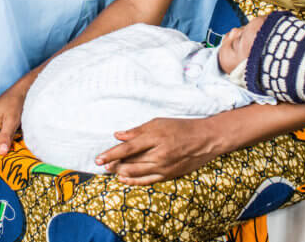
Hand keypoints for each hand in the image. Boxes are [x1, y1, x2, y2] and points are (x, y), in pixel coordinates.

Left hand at [95, 117, 219, 185]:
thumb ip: (137, 130)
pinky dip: (133, 181)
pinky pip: (146, 181)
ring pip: (136, 173)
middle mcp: (158, 154)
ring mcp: (163, 167)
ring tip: (111, 170)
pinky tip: (123, 179)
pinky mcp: (168, 176)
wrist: (205, 140)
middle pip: (129, 162)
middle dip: (114, 164)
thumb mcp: (159, 122)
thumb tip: (118, 135)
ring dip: (120, 172)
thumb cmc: (181, 127)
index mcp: (155, 138)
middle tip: (102, 164)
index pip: (127, 148)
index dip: (111, 154)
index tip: (98, 158)